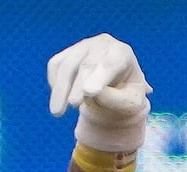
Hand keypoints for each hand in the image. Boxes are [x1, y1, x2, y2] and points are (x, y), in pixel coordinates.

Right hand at [47, 33, 152, 152]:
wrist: (118, 88)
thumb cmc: (127, 96)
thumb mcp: (131, 103)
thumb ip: (115, 99)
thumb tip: (93, 94)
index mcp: (123, 53)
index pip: (111, 63)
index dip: (99, 77)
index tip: (89, 92)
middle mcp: (102, 44)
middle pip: (87, 64)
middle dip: (78, 85)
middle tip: (74, 104)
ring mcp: (83, 46)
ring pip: (66, 65)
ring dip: (61, 89)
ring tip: (57, 112)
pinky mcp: (68, 53)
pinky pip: (56, 66)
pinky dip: (55, 84)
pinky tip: (59, 101)